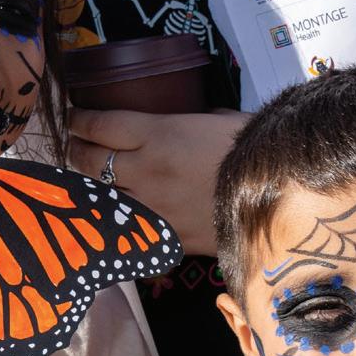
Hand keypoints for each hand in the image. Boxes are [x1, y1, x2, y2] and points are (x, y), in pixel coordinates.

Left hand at [65, 108, 242, 253]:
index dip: (79, 120)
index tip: (72, 117)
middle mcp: (145, 170)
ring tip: (87, 181)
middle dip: (75, 150)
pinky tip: (115, 219)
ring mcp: (153, 207)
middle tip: (73, 146)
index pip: (99, 125)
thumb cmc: (255, 147)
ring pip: (102, 197)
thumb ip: (188, 121)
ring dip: (90, 187)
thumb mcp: (218, 119)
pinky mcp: (166, 238)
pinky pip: (129, 231)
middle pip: (89, 160)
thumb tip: (180, 121)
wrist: (282, 193)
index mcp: (157, 133)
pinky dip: (118, 223)